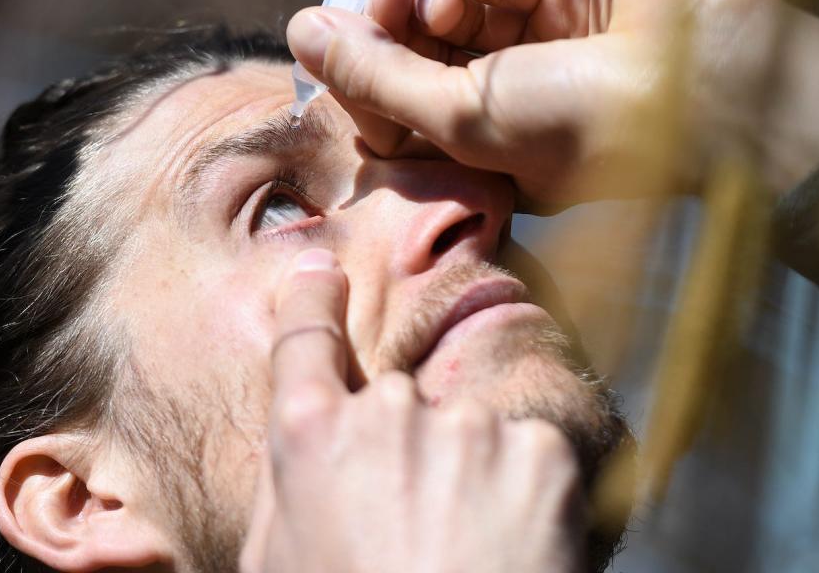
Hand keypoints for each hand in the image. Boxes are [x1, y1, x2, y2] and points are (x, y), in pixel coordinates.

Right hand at [239, 248, 584, 572]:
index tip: (320, 274)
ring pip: (467, 433)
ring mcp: (467, 426)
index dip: (312, 300)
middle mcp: (387, 412)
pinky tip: (510, 549)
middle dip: (406, 452)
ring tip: (465, 555)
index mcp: (312, 439)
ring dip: (468, 478)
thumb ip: (293, 482)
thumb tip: (310, 431)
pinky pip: (526, 455)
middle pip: (396, 404)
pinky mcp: (537, 449)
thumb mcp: (281, 561)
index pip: (305, 341)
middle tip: (414, 532)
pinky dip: (524, 495)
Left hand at [287, 0, 818, 207]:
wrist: (713, 89)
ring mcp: (531, 46)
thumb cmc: (586, 126)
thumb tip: (297, 32)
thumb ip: (376, 76)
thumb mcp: (464, 116)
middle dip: (392, 21)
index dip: (355, 70)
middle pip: (413, 53)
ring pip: (450, 7)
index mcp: (472, 152)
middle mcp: (497, 101)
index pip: (388, 109)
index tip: (331, 31)